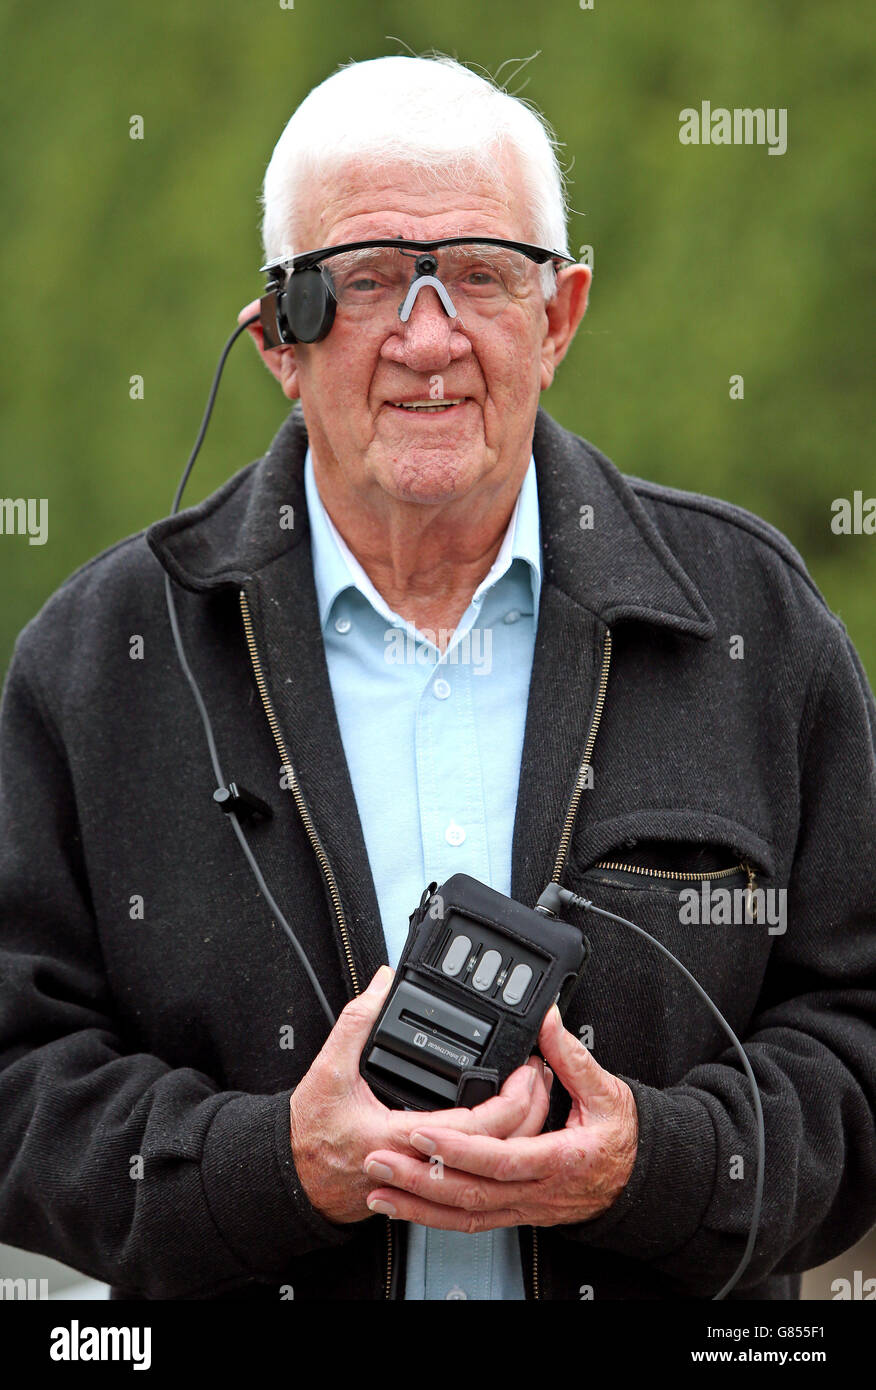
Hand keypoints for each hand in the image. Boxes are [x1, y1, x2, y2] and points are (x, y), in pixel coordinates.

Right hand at [289, 966, 552, 1224]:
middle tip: (540, 1074)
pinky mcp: (426, 1179)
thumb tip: (382, 982)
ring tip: (533, 1093)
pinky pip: (473, 1166)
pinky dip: (498, 1145)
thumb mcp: (327, 1071)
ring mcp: (425, 1177)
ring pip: (489, 1164)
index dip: (511, 1102)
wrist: (294, 1177)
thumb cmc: (310, 1134)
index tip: (525, 1072)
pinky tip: (508, 1121)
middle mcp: (419, 1164)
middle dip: (529, 1112)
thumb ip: (356, 1022)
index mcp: (401, 1138)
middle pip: (496, 1150)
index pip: (476, 1129)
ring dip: (520, 1130)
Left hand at [362, 1003, 638, 1230]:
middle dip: (420, 1179)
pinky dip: (432, 1216)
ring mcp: (522, 1206)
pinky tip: (403, 1205)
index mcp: (557, 1160)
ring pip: (463, 1214)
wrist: (639, 1181)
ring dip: (418, 1204)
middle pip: (470, 1192)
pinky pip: (469, 1220)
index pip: (498, 1158)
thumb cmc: (622, 1139)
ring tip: (379, 1188)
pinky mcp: (513, 1211)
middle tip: (379, 1160)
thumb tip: (547, 1020)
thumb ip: (572, 1056)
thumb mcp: (608, 1091)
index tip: (421, 1131)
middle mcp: (535, 1190)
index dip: (458, 1147)